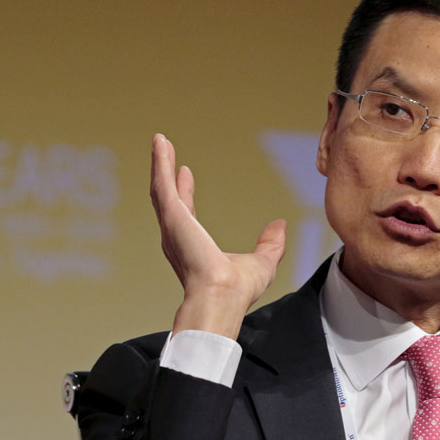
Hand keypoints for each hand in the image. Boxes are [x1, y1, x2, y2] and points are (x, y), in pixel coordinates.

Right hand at [150, 134, 286, 339]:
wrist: (224, 297)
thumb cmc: (238, 290)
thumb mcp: (262, 262)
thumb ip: (270, 244)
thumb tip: (280, 225)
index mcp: (193, 246)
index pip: (186, 214)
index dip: (184, 192)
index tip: (184, 173)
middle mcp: (177, 237)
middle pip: (167, 198)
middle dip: (165, 175)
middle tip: (164, 152)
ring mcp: (172, 227)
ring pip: (161, 188)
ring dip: (159, 163)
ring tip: (159, 141)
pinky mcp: (172, 218)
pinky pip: (162, 185)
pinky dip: (160, 163)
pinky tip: (160, 144)